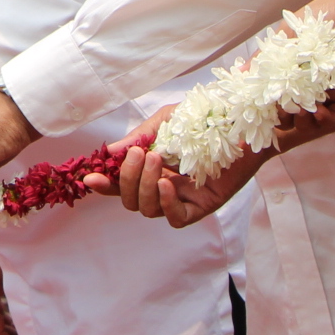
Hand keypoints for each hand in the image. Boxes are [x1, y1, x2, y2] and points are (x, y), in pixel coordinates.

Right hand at [96, 125, 272, 228]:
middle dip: (127, 179)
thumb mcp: (168, 121)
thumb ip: (141, 137)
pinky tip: (168, 183)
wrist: (244, 119)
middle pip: (131, 200)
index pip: (121, 184)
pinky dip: (166, 204)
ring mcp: (183, 198)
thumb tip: (111, 152)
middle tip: (140, 154)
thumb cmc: (207, 117)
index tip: (91, 177)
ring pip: (148, 209)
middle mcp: (164, 186)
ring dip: (145, 186)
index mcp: (152, 169)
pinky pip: (177, 217)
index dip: (105, 184)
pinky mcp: (204, 205)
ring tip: (157, 159)